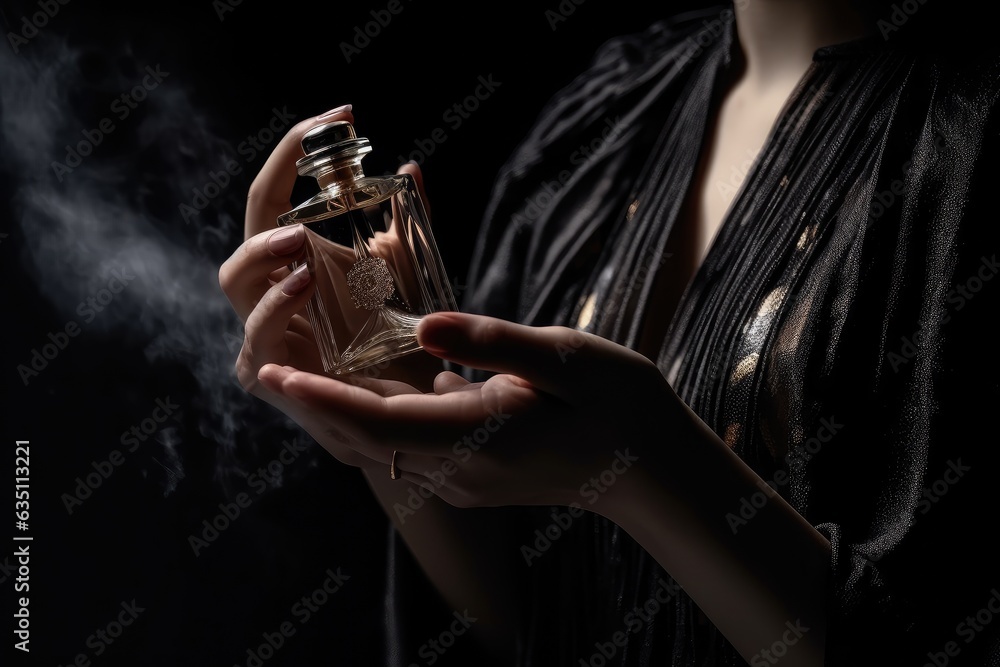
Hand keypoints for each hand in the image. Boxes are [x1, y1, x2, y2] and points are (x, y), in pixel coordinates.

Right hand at [218, 104, 441, 466]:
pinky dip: (273, 313)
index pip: (281, 194)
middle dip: (276, 184)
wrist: (405, 414)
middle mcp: (272, 289)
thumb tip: (412, 167)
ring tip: (300, 237)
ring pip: (236, 279)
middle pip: (252, 226)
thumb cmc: (398, 345)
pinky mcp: (264, 374)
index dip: (299, 149)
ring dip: (264, 252)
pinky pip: (253, 341)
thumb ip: (405, 230)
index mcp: (297, 259)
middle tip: (319, 159)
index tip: (343, 112)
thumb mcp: (408, 281)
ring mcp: (262, 330)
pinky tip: (304, 287)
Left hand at [256, 311, 687, 510]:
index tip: (277, 370)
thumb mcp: (565, 359)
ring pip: (378, 447)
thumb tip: (423, 323)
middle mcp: (458, 470)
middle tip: (266, 363)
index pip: (379, 422)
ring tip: (297, 368)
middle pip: (363, 440)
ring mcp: (463, 477)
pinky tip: (362, 380)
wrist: (651, 467)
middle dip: (310, 404)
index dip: (322, 397)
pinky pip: (404, 446)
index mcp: (478, 440)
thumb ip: (491, 341)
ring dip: (334, 411)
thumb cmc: (619, 406)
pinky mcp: (470, 471)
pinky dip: (371, 415)